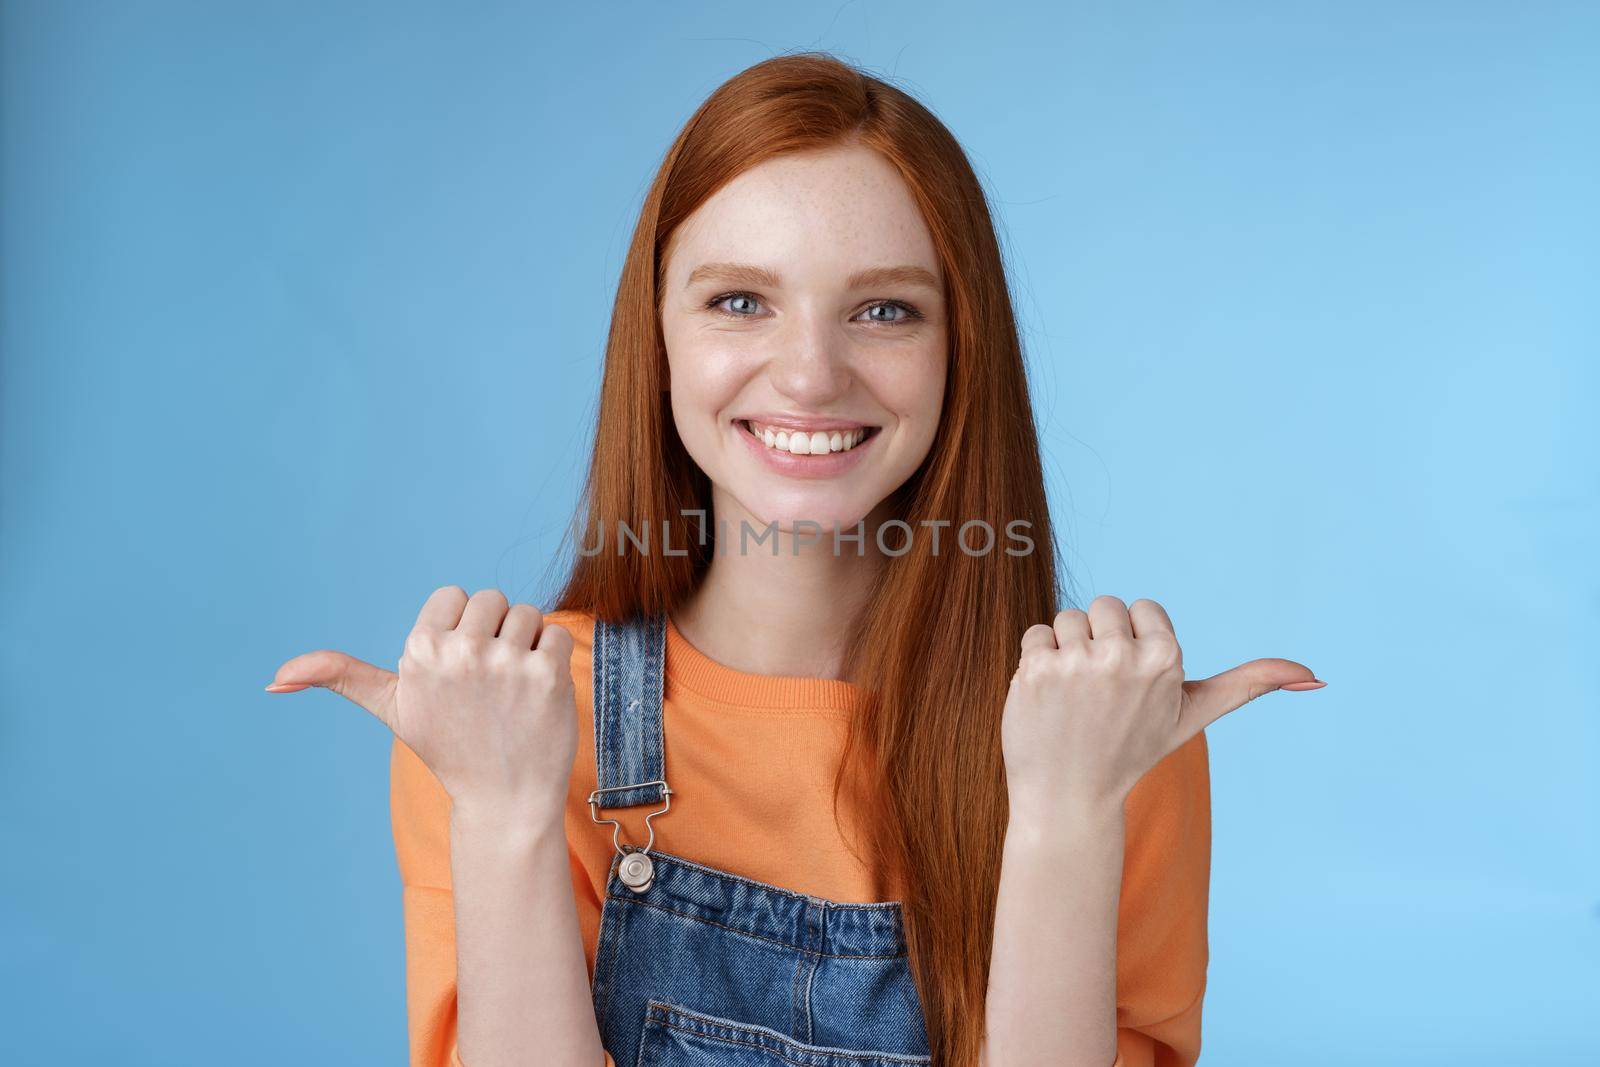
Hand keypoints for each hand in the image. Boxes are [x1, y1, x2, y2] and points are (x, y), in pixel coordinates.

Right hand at [265, 586, 577, 819]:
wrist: (504, 799)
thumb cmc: (448, 748)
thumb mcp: (392, 709)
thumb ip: (340, 676)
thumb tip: (274, 679)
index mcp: (418, 650)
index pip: (453, 595)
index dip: (460, 629)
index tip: (458, 670)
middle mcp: (459, 652)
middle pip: (491, 599)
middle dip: (495, 633)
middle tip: (488, 683)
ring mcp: (505, 663)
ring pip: (526, 613)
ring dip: (526, 645)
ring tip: (513, 690)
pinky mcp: (547, 673)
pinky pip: (557, 633)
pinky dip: (553, 657)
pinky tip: (538, 694)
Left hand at [1001, 595, 1323, 810]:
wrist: (1070, 797)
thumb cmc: (1132, 751)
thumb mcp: (1192, 715)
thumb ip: (1247, 685)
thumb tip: (1316, 677)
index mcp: (1167, 658)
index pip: (1141, 608)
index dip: (1134, 643)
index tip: (1133, 685)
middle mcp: (1124, 656)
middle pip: (1103, 606)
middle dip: (1100, 641)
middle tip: (1100, 694)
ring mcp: (1077, 663)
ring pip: (1068, 617)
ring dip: (1066, 651)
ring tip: (1074, 698)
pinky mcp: (1036, 668)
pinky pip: (1035, 634)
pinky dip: (1035, 661)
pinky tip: (1046, 699)